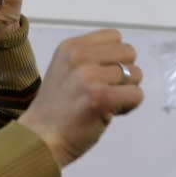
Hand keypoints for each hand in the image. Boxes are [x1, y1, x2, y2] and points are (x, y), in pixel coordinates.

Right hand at [18, 30, 143, 167]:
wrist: (39, 139)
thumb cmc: (54, 111)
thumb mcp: (65, 71)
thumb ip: (90, 60)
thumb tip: (124, 62)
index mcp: (70, 47)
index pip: (114, 37)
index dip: (114, 58)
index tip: (101, 77)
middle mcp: (79, 56)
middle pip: (129, 53)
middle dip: (123, 73)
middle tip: (105, 92)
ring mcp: (89, 76)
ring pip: (135, 74)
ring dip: (126, 91)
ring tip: (104, 104)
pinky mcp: (101, 97)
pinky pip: (136, 95)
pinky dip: (129, 107)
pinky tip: (109, 113)